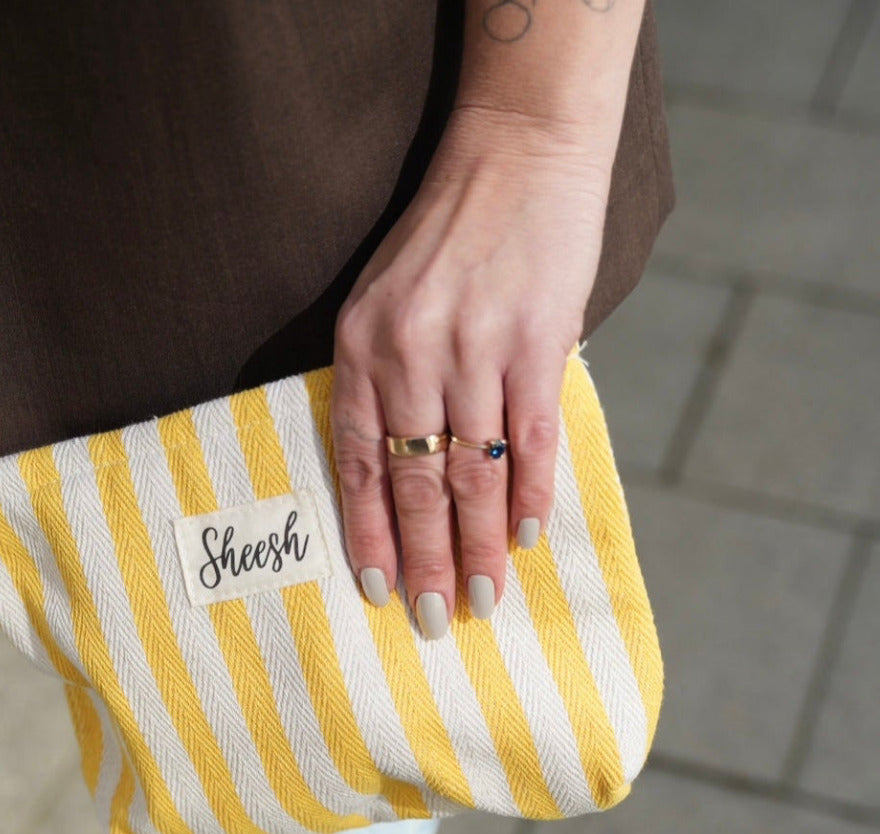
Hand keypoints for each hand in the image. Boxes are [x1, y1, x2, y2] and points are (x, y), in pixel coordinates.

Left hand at [330, 109, 611, 636]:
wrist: (517, 152)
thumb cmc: (445, 237)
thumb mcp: (383, 300)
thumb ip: (383, 380)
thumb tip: (395, 476)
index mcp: (362, 346)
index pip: (357, 463)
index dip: (369, 534)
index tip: (378, 590)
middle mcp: (413, 353)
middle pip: (416, 484)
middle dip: (425, 561)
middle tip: (432, 619)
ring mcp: (478, 350)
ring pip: (475, 476)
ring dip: (479, 547)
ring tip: (482, 599)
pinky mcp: (538, 342)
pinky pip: (531, 441)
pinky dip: (531, 496)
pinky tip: (525, 539)